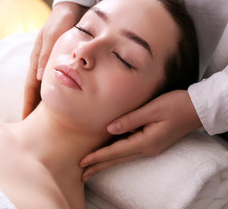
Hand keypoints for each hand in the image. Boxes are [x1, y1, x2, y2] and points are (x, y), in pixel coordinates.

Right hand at [22, 2, 87, 117]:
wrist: (73, 9)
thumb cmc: (62, 21)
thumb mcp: (53, 35)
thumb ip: (46, 55)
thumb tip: (38, 78)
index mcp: (37, 61)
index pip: (30, 88)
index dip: (27, 105)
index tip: (25, 121)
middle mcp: (42, 66)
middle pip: (36, 92)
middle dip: (33, 110)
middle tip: (34, 128)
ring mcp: (50, 66)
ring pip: (46, 90)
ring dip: (45, 105)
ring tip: (48, 122)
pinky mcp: (60, 64)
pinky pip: (57, 84)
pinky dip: (57, 95)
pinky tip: (63, 104)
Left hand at [80, 90, 201, 180]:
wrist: (197, 108)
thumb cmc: (176, 105)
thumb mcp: (152, 109)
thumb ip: (130, 120)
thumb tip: (109, 128)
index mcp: (145, 141)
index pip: (115, 151)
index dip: (97, 157)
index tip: (82, 162)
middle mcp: (147, 148)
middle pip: (117, 159)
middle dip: (98, 166)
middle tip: (82, 174)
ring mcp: (150, 147)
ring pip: (123, 157)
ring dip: (106, 162)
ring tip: (91, 168)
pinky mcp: (152, 142)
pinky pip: (129, 150)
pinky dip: (116, 154)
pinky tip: (109, 155)